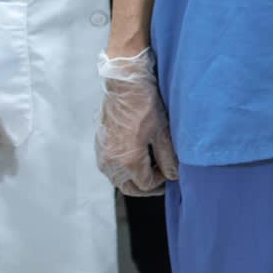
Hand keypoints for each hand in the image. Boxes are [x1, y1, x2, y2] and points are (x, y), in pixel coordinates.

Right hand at [96, 49, 178, 195]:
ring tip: (149, 169)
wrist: (125, 84)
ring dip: (133, 179)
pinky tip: (134, 159)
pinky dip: (121, 170)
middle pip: (129, 188)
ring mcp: (102, 154)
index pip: (145, 185)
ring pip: (117, 179)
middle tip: (160, 180)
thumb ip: (168, 158)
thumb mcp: (163, 132)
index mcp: (129, 160)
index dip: (160, 181)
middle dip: (146, 187)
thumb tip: (173, 175)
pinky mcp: (99, 145)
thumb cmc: (145, 105)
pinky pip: (109, 167)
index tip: (169, 172)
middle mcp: (111, 162)